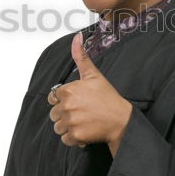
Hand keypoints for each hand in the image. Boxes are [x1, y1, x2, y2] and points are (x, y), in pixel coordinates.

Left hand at [47, 32, 132, 152]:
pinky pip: (65, 139)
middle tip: (83, 112)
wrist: (121, 119)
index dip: (64, 100)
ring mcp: (71, 121)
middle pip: (54, 114)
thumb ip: (81, 56)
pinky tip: (85, 130)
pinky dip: (73, 138)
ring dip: (68, 127)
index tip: (77, 101)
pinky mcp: (75, 136)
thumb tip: (77, 36)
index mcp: (68, 90)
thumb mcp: (93, 75)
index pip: (53, 98)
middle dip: (65, 115)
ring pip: (58, 127)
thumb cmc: (107, 97)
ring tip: (83, 121)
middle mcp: (67, 106)